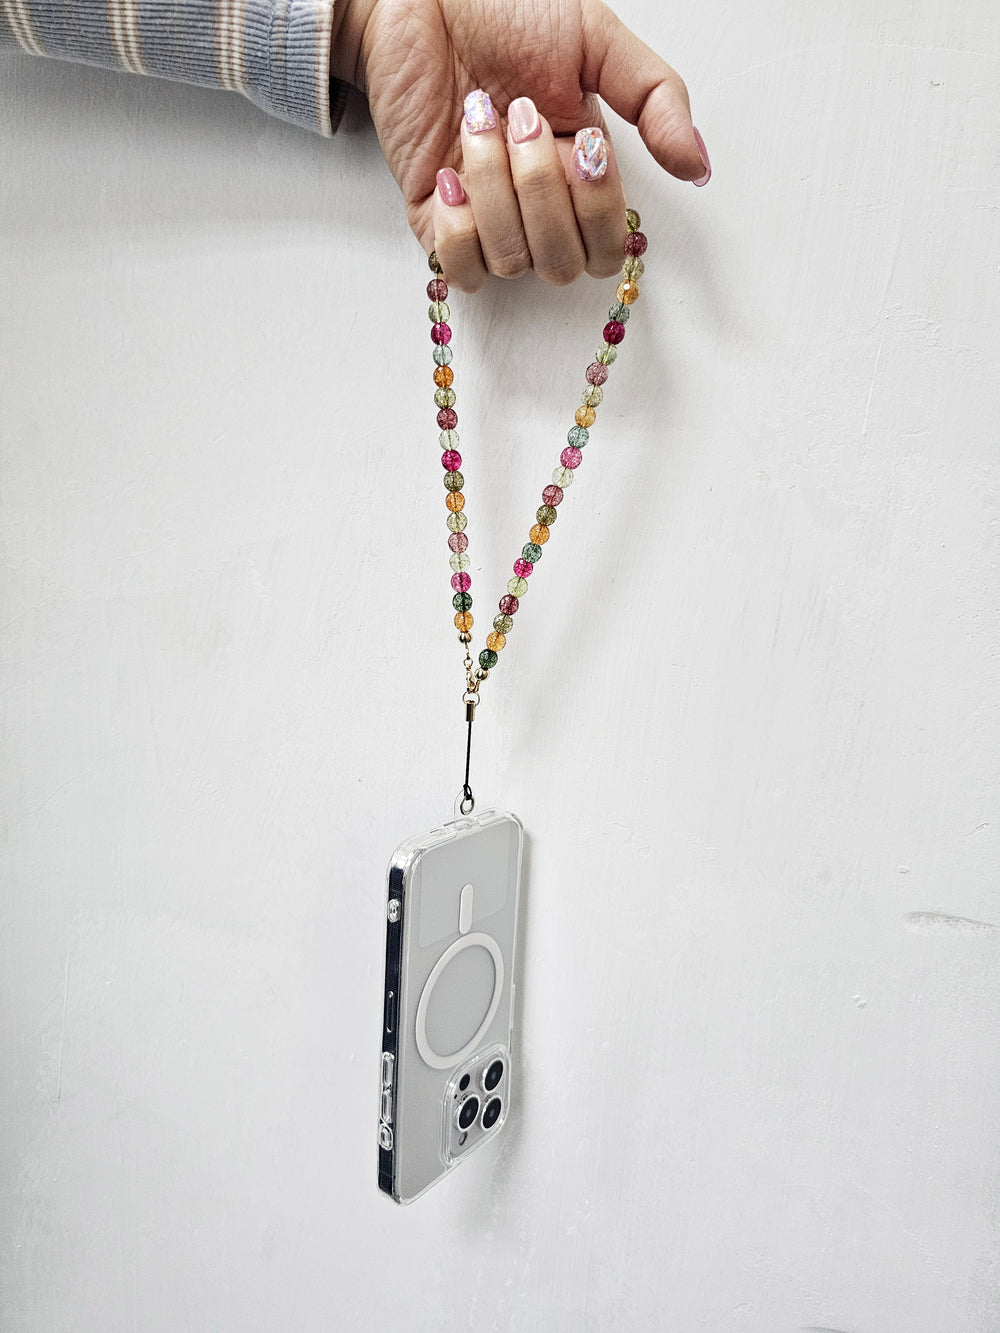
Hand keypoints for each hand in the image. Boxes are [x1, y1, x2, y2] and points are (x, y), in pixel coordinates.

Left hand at [331, 0, 709, 291]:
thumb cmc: (504, 10)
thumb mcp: (597, 41)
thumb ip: (656, 99)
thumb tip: (698, 164)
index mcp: (581, 172)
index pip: (607, 246)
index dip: (598, 209)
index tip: (581, 143)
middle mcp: (537, 205)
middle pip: (562, 265)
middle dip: (544, 193)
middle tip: (522, 119)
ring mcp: (486, 217)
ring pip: (512, 261)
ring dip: (497, 189)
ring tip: (478, 120)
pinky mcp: (436, 218)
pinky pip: (458, 269)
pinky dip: (459, 229)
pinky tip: (450, 173)